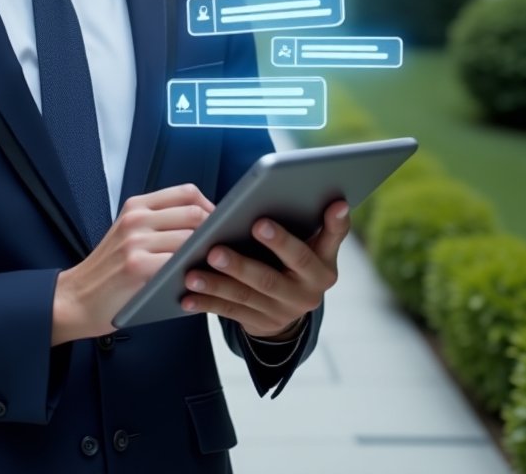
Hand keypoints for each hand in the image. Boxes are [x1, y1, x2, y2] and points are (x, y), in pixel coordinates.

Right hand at [51, 184, 213, 344]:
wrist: (76, 298)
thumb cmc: (108, 271)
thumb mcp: (129, 235)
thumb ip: (160, 225)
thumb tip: (206, 225)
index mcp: (136, 206)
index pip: (187, 192)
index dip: (211, 207)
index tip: (220, 225)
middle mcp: (136, 218)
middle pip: (194, 212)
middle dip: (215, 231)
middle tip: (223, 249)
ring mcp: (136, 241)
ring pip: (191, 238)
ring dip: (208, 253)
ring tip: (214, 266)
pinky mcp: (137, 266)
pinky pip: (179, 263)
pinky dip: (194, 272)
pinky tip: (198, 281)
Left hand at [179, 200, 349, 338]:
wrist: (295, 307)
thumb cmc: (302, 259)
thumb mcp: (319, 246)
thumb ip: (325, 226)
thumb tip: (338, 201)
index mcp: (322, 270)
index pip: (307, 253)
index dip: (286, 239)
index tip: (262, 222)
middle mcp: (306, 295)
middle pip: (269, 279)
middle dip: (240, 265)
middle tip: (215, 249)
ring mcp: (282, 313)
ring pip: (245, 297)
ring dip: (216, 285)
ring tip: (191, 273)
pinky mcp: (260, 324)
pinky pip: (230, 313)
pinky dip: (207, 304)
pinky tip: (186, 296)